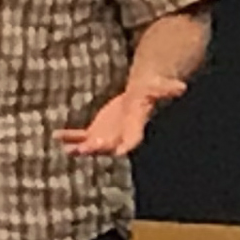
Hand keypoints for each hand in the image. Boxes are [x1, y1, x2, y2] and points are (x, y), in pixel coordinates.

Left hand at [56, 76, 184, 157]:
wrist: (138, 97)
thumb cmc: (149, 91)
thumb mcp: (157, 88)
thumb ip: (167, 89)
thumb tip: (182, 88)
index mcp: (136, 126)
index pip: (133, 138)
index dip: (127, 144)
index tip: (120, 152)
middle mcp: (120, 136)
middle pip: (109, 145)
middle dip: (98, 149)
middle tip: (86, 150)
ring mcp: (106, 136)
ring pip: (92, 146)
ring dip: (81, 148)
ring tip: (70, 151)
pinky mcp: (95, 132)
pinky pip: (80, 137)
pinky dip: (69, 137)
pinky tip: (57, 135)